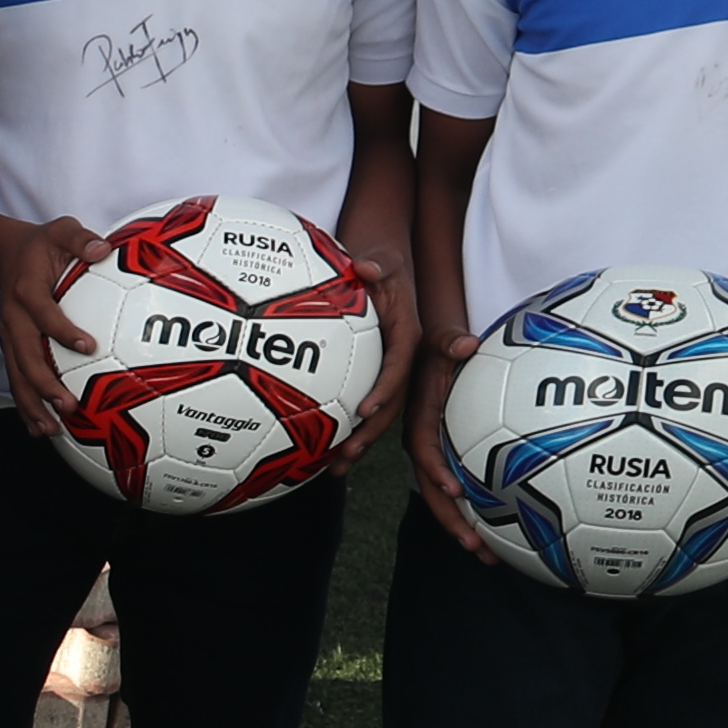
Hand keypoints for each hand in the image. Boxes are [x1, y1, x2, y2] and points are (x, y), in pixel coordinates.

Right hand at [0, 216, 106, 420]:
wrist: (5, 254)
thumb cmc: (41, 245)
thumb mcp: (61, 230)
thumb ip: (81, 239)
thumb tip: (103, 249)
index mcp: (26, 291)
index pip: (43, 313)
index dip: (62, 330)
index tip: (88, 345)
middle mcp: (13, 318)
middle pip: (24, 356)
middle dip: (44, 383)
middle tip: (68, 404)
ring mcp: (9, 336)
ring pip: (16, 375)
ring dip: (32, 403)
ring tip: (51, 429)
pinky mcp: (11, 347)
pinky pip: (15, 379)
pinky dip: (25, 405)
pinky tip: (39, 428)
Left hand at [329, 225, 419, 469]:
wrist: (382, 267)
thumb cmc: (382, 262)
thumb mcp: (384, 258)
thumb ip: (378, 265)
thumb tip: (366, 269)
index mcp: (407, 335)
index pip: (399, 367)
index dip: (385, 389)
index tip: (365, 410)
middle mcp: (401, 358)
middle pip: (392, 403)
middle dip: (371, 433)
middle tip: (346, 454)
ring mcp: (387, 370)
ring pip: (378, 413)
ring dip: (359, 442)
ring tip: (335, 468)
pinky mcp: (372, 376)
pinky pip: (360, 405)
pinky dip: (345, 429)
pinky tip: (319, 452)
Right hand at [399, 329, 487, 556]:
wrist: (429, 354)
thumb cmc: (436, 348)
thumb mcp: (439, 342)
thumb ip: (449, 342)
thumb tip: (466, 342)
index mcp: (420, 422)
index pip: (425, 450)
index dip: (437, 472)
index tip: (456, 490)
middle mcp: (426, 445)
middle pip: (434, 490)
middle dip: (452, 521)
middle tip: (474, 546)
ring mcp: (438, 456)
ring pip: (446, 499)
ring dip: (464, 529)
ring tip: (489, 557)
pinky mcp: (451, 459)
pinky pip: (461, 490)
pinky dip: (477, 514)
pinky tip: (502, 534)